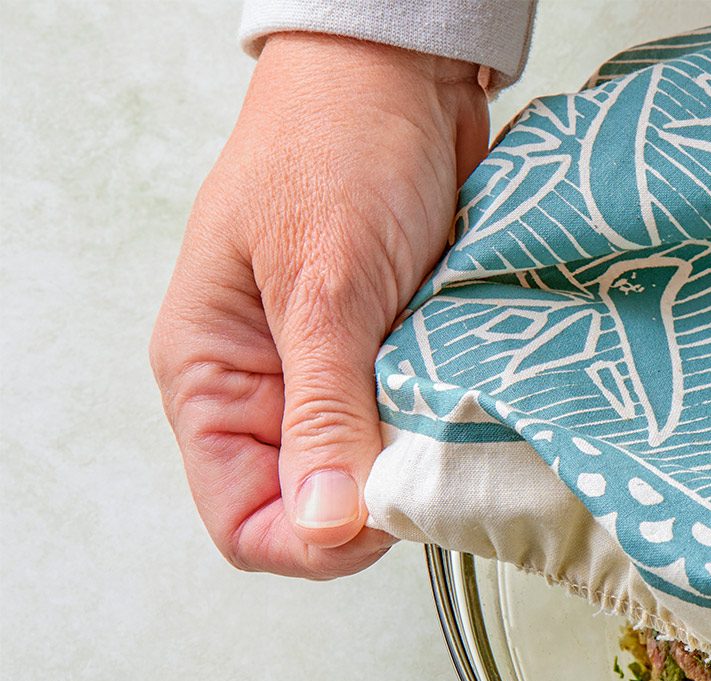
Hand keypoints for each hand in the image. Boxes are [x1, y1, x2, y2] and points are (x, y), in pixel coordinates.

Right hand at [151, 33, 488, 577]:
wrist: (401, 76)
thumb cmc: (337, 149)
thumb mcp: (325, 283)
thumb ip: (322, 409)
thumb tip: (323, 524)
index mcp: (212, 379)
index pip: (242, 521)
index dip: (311, 544)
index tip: (381, 518)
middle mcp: (267, 391)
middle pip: (316, 513)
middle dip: (375, 502)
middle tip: (432, 460)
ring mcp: (332, 379)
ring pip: (375, 474)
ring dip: (418, 462)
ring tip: (451, 416)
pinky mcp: (390, 360)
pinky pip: (416, 428)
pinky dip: (445, 425)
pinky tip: (469, 399)